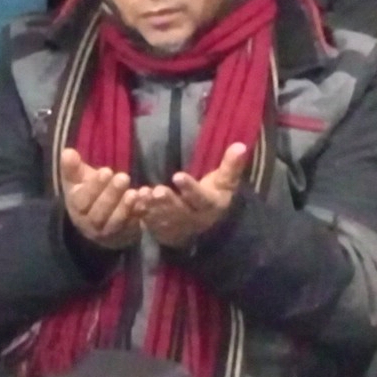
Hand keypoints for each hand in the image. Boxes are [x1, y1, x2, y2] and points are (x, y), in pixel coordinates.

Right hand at [59, 148, 144, 249]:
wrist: (101, 223)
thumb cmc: (89, 195)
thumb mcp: (78, 181)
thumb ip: (72, 167)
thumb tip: (67, 152)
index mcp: (77, 208)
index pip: (82, 200)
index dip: (94, 187)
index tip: (107, 171)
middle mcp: (90, 223)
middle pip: (98, 213)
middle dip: (111, 195)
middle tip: (123, 177)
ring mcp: (108, 232)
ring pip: (115, 222)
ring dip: (124, 207)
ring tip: (134, 192)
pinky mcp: (125, 235)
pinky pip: (132, 226)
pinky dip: (139, 214)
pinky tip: (145, 202)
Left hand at [136, 144, 253, 247]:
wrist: (207, 229)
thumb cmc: (214, 196)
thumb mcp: (225, 182)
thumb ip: (231, 165)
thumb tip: (241, 145)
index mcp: (209, 204)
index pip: (200, 197)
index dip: (189, 188)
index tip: (177, 176)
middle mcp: (193, 218)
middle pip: (180, 210)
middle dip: (168, 201)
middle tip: (157, 190)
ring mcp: (177, 227)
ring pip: (164, 217)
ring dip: (152, 207)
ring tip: (142, 193)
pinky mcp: (162, 231)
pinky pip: (151, 223)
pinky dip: (143, 213)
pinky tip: (135, 200)